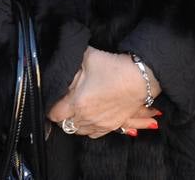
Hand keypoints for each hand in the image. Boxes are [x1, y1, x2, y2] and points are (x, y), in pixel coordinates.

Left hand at [47, 47, 161, 138]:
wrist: (141, 77)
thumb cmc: (116, 67)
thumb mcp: (89, 58)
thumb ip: (73, 66)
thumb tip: (64, 70)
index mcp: (77, 102)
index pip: (54, 114)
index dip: (52, 107)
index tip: (55, 101)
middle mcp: (87, 117)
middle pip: (66, 125)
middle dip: (64, 115)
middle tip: (65, 104)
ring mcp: (100, 123)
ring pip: (80, 131)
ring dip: (76, 123)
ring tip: (77, 113)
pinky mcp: (112, 125)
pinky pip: (95, 134)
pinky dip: (90, 129)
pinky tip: (91, 122)